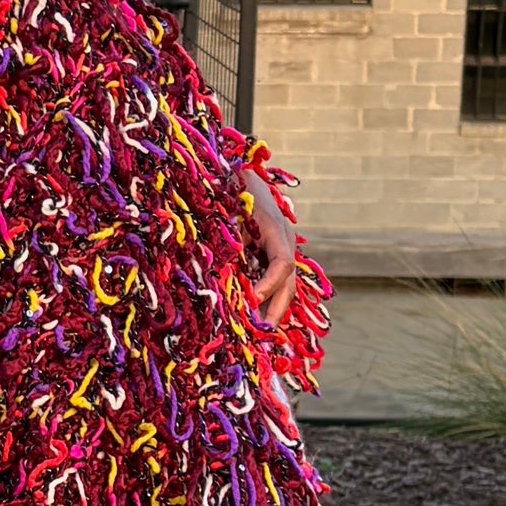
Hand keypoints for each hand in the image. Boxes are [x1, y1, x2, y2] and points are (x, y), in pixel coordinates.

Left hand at [240, 167, 296, 327]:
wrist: (237, 172)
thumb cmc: (230, 191)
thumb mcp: (226, 215)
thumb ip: (225, 243)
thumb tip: (216, 276)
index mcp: (276, 230)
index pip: (282, 263)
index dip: (268, 284)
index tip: (250, 299)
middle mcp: (284, 242)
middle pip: (288, 283)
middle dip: (276, 310)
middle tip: (261, 333)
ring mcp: (281, 250)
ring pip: (284, 287)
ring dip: (270, 310)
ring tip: (257, 333)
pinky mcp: (271, 255)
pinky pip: (272, 282)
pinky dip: (263, 301)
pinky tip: (252, 318)